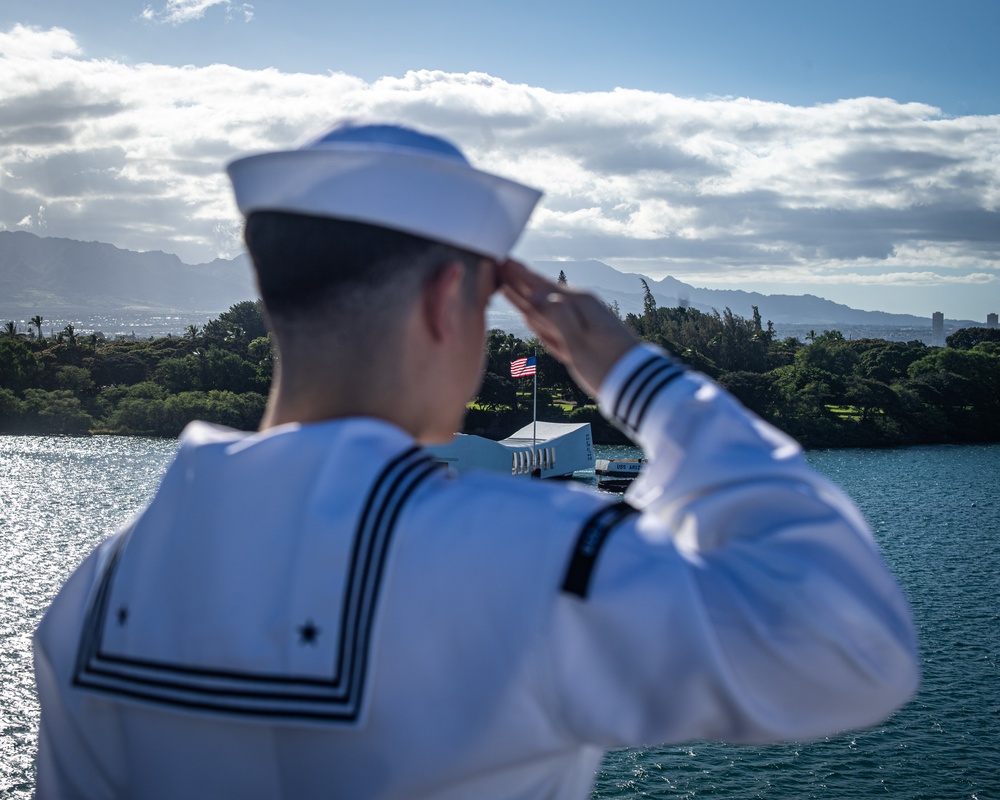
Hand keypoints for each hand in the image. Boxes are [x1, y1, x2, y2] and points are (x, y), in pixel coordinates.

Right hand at [498, 260, 637, 397]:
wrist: (635, 382)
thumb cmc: (606, 366)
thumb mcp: (577, 344)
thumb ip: (555, 318)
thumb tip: (534, 296)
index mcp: (577, 304)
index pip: (540, 285)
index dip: (518, 275)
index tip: (501, 260)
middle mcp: (579, 307)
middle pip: (541, 292)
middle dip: (519, 282)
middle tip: (498, 267)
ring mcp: (582, 320)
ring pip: (546, 307)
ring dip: (526, 297)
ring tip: (508, 285)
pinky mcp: (583, 335)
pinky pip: (555, 324)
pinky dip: (540, 320)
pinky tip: (530, 314)